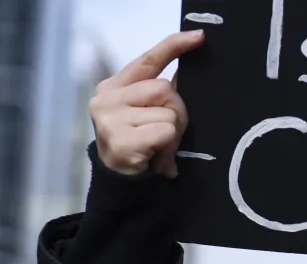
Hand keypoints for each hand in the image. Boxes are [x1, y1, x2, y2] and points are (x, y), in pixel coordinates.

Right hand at [90, 30, 204, 178]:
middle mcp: (107, 97)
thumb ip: (160, 94)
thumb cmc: (140, 145)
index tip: (199, 37)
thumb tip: (183, 76)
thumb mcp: (148, 114)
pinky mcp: (120, 139)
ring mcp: (110, 118)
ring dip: (172, 134)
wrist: (121, 183)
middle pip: (165, 89)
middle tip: (166, 135)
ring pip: (168, 113)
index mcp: (115, 86)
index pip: (148, 60)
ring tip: (157, 148)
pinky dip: (167, 147)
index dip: (174, 46)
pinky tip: (154, 158)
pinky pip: (164, 131)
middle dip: (176, 113)